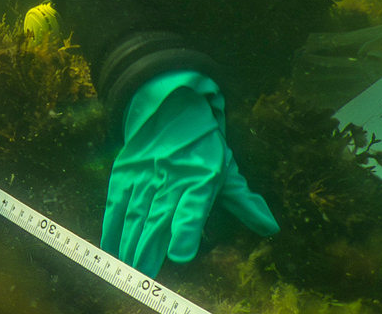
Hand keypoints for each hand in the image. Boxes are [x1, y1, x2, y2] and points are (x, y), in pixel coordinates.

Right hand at [101, 71, 278, 275]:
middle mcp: (171, 178)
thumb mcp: (228, 169)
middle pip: (157, 218)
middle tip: (144, 275)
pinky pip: (115, 202)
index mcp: (200, 180)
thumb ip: (245, 202)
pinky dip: (111, 226)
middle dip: (149, 248)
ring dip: (129, 242)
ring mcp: (144, 175)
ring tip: (127, 266)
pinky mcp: (125, 172)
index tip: (180, 255)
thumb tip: (270, 227)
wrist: (171, 106)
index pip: (191, 208)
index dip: (185, 231)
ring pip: (134, 213)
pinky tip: (112, 246)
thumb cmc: (203, 144)